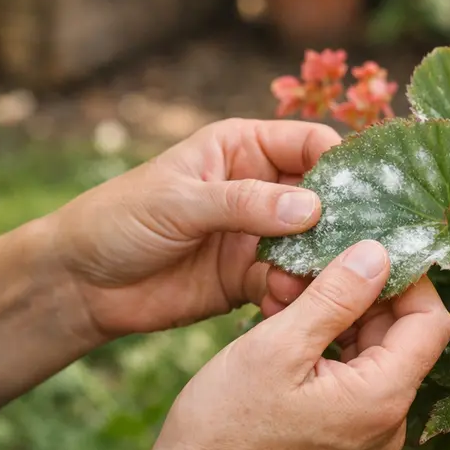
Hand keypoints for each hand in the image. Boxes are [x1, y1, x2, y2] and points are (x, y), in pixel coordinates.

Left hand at [51, 118, 340, 339]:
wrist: (83, 282)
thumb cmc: (121, 219)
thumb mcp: (179, 201)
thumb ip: (243, 203)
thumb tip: (311, 208)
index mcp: (243, 148)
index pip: (310, 144)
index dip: (341, 166)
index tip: (367, 197)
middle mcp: (260, 188)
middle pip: (323, 199)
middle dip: (342, 223)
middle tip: (359, 251)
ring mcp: (258, 236)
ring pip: (312, 246)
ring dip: (321, 265)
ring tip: (319, 284)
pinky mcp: (250, 280)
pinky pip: (289, 285)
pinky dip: (295, 296)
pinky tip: (287, 305)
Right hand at [133, 240, 449, 449]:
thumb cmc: (224, 425)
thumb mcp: (278, 345)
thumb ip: (335, 296)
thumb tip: (379, 253)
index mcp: (382, 399)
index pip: (429, 321)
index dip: (404, 277)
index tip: (363, 246)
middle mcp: (387, 423)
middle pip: (399, 337)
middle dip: (360, 294)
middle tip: (309, 266)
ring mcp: (365, 435)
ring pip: (370, 354)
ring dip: (337, 316)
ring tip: (285, 294)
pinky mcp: (341, 439)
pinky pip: (350, 378)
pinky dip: (325, 346)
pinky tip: (284, 325)